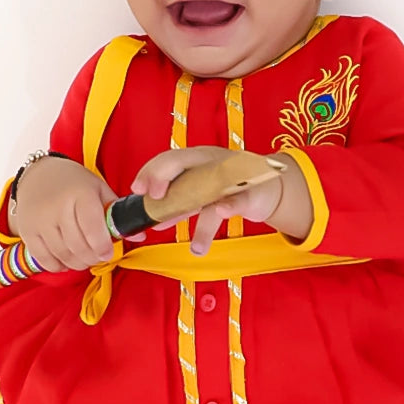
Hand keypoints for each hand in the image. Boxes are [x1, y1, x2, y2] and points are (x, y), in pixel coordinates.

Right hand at [10, 157, 144, 271]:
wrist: (38, 175)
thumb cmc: (74, 184)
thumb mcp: (98, 190)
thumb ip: (117, 213)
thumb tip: (142, 235)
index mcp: (79, 194)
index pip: (92, 228)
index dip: (103, 246)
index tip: (108, 253)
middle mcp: (57, 208)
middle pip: (79, 247)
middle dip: (93, 257)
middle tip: (99, 256)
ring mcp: (40, 222)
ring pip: (64, 256)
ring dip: (79, 263)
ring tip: (86, 257)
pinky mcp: (27, 233)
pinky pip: (46, 260)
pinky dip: (60, 265)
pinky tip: (67, 258)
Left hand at [132, 146, 305, 255]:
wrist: (266, 189)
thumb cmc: (228, 190)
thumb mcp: (199, 198)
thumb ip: (178, 207)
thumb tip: (154, 222)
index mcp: (194, 160)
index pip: (166, 159)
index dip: (149, 172)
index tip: (137, 190)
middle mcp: (209, 161)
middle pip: (180, 161)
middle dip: (162, 176)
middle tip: (154, 198)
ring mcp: (231, 173)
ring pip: (208, 185)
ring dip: (197, 211)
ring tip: (193, 243)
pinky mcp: (250, 189)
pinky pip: (239, 196)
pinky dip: (230, 204)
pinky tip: (222, 211)